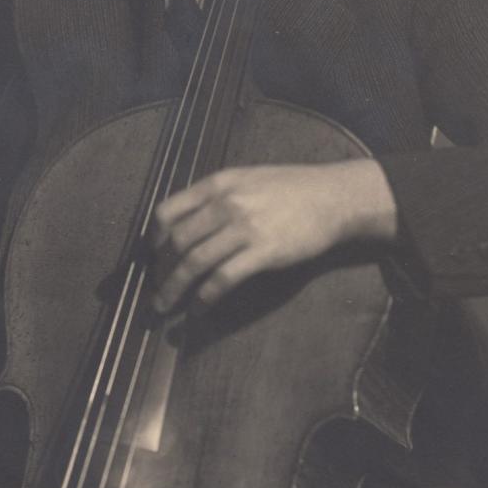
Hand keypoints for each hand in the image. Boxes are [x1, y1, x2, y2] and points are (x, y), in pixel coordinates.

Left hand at [151, 159, 396, 312]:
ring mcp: (244, 228)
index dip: (154, 238)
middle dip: (161, 269)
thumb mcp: (248, 178)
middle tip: (158, 286)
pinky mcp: (263, 253)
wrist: (334, 198)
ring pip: (194, 263)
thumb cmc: (293, 188)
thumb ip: (218, 195)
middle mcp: (226, 204)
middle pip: (178, 242)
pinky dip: (204, 298)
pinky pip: (222, 279)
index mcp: (218, 184)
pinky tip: (199, 308)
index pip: (168, 211)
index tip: (152, 255)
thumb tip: (189, 221)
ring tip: (164, 306)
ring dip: (174, 289)